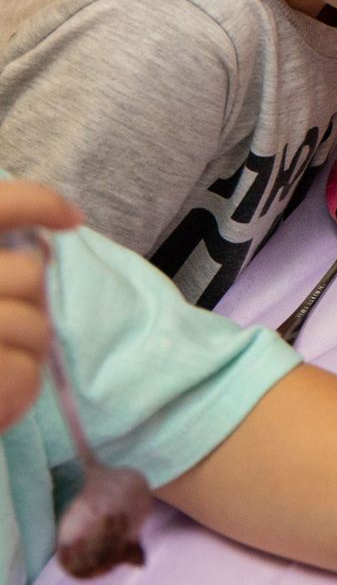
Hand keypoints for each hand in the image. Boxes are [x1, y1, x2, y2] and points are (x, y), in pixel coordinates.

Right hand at [0, 183, 79, 433]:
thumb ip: (4, 265)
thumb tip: (48, 239)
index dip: (37, 203)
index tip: (72, 218)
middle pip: (27, 276)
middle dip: (31, 302)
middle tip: (9, 323)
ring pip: (33, 326)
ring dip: (27, 348)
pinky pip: (25, 373)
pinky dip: (21, 386)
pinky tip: (1, 391)